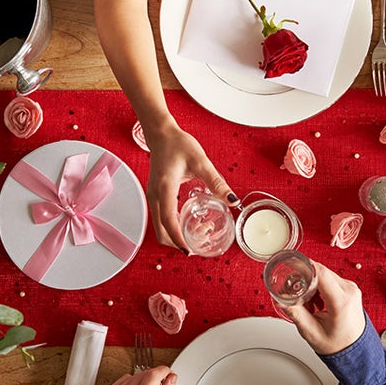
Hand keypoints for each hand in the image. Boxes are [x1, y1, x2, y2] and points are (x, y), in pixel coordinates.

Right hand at [145, 126, 236, 250]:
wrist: (161, 135)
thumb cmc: (178, 144)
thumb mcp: (201, 162)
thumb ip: (217, 182)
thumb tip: (233, 200)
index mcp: (164, 188)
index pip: (168, 220)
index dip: (178, 238)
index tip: (190, 250)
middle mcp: (155, 196)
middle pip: (161, 231)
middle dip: (178, 242)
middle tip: (198, 244)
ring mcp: (153, 197)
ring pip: (160, 227)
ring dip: (176, 236)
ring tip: (198, 232)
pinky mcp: (155, 197)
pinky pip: (161, 219)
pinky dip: (173, 227)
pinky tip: (191, 222)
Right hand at [283, 261, 365, 355]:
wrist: (355, 350)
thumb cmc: (338, 344)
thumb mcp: (311, 332)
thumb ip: (294, 312)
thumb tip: (279, 298)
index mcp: (341, 301)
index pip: (320, 272)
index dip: (303, 266)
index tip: (289, 266)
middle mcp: (349, 291)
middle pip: (320, 272)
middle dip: (304, 279)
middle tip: (294, 293)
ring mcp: (351, 288)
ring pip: (324, 274)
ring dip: (312, 285)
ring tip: (309, 305)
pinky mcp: (349, 288)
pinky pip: (330, 280)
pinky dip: (319, 288)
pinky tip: (316, 303)